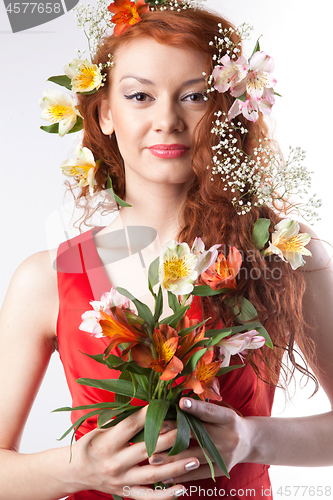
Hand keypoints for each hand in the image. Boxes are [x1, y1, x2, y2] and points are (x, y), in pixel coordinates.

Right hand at [70, 405, 199, 498]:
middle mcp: (114, 462)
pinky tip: (182, 489)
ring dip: (176, 467)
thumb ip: (123, 420)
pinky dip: (166, 495)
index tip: (168, 406)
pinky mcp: (126, 492)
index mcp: (107, 442)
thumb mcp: (101, 428)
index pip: (132, 426)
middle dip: (170, 439)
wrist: (75, 472)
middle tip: (189, 430)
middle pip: (147, 449)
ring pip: (153, 475)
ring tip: (195, 459)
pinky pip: (148, 497)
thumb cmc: (91, 444)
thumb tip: (150, 406)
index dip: (150, 416)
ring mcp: (121, 480)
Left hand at [148, 398, 252, 482]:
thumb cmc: (227, 422)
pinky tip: (165, 475)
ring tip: (152, 459)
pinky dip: (181, 475)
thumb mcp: (221, 411)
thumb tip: (175, 403)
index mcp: (228, 418)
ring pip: (194, 457)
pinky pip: (198, 474)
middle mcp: (228, 437)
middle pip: (198, 435)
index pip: (209, 412)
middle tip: (153, 436)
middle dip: (174, 436)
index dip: (195, 408)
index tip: (179, 403)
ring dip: (172, 459)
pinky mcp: (221, 470)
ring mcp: (225, 455)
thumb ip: (202, 409)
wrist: (249, 441)